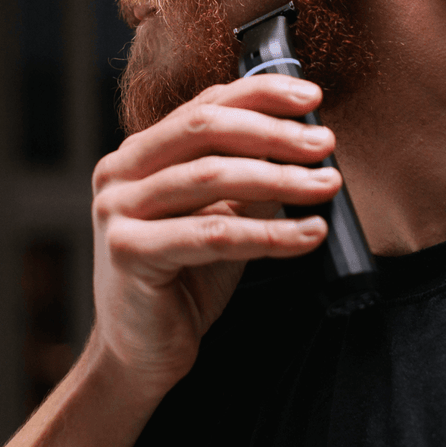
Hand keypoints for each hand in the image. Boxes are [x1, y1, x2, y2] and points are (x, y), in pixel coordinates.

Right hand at [89, 75, 337, 399]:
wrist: (142, 352)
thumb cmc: (186, 276)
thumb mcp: (222, 213)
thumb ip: (248, 174)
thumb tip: (307, 142)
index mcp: (142, 151)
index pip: (206, 105)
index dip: (261, 94)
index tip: (312, 98)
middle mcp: (121, 171)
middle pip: (205, 129)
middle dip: (273, 132)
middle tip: (325, 143)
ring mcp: (118, 210)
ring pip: (210, 177)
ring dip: (280, 178)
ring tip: (327, 184)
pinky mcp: (129, 252)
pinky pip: (213, 234)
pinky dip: (269, 232)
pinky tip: (309, 233)